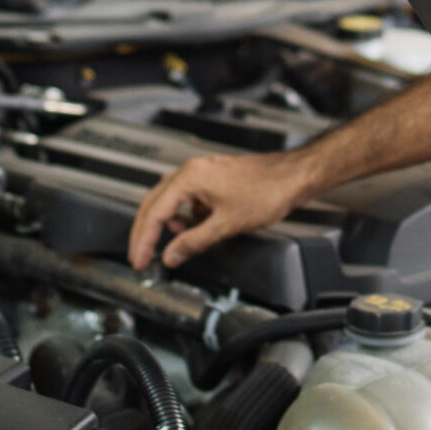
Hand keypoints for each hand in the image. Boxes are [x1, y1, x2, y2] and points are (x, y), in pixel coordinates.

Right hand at [127, 150, 314, 270]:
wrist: (292, 177)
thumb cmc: (267, 191)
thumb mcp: (226, 225)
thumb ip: (194, 241)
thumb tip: (171, 255)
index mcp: (190, 178)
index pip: (154, 212)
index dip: (143, 240)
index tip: (139, 258)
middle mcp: (192, 171)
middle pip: (154, 203)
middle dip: (145, 232)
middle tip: (140, 256)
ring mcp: (201, 173)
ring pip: (169, 200)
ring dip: (165, 223)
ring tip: (172, 244)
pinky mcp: (211, 178)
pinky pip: (186, 198)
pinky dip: (183, 215)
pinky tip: (192, 228)